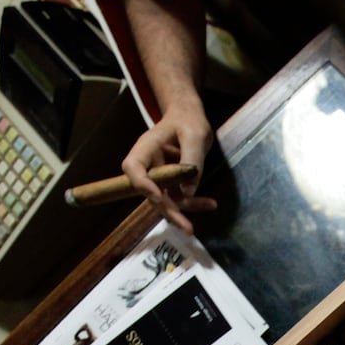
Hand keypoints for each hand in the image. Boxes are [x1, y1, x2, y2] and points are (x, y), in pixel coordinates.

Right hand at [121, 101, 216, 232]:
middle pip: (150, 192)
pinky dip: (194, 202)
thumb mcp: (194, 135)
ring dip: (185, 209)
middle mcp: (148, 165)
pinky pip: (178, 198)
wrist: (189, 118)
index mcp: (145, 148)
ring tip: (210, 205)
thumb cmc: (188, 121)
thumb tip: (188, 192)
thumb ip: (191, 159)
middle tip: (187, 226)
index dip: (142, 184)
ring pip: (165, 200)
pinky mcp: (171, 184)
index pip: (133, 168)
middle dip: (168, 210)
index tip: (158, 196)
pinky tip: (210, 203)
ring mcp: (159, 177)